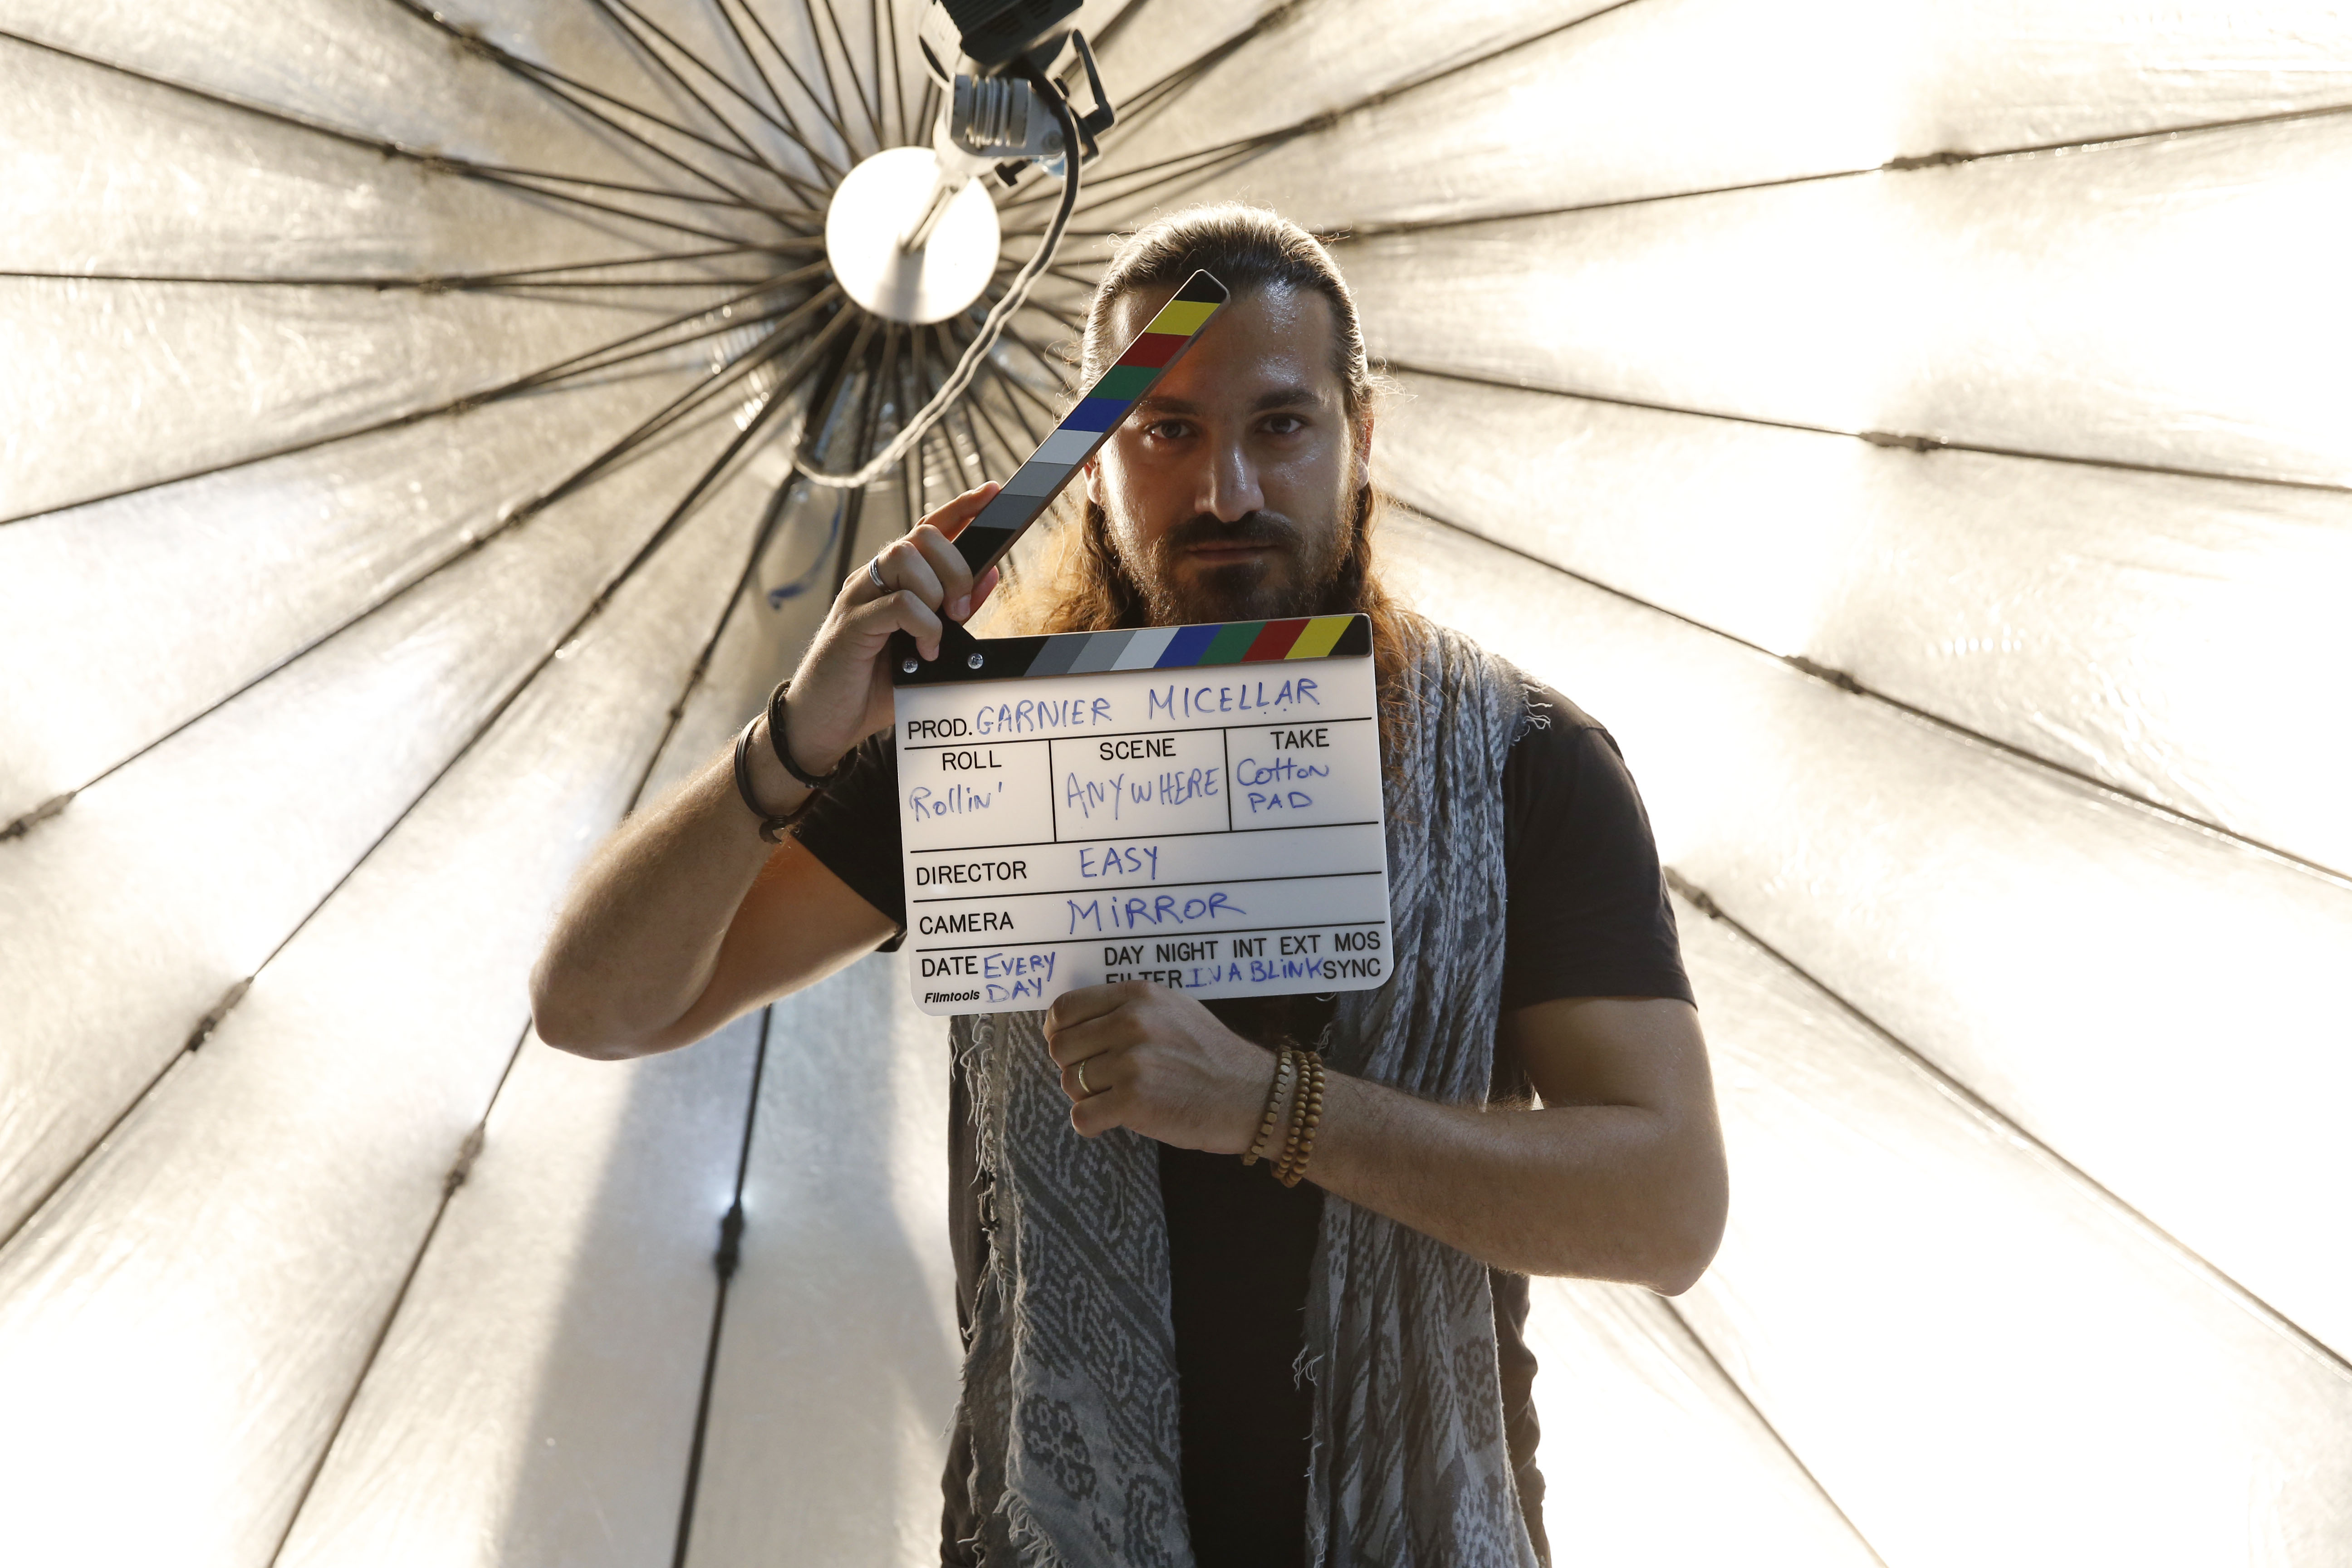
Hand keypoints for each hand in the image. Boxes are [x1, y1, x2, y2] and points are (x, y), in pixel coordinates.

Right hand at [774, 481, 1004, 774]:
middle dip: (955, 566)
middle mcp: (874, 579)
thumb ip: (954, 611)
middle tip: (960, 611)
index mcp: (893, 580)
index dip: (961, 507)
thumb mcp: (928, 645)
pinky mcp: (851, 624)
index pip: (928, 528)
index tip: (993, 492)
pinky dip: (923, 626)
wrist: (827, 722)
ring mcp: (858, 597)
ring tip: (939, 630)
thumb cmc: (874, 683)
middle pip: (921, 536)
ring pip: (905, 558)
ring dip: (936, 592)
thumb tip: (988, 574)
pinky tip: (923, 651)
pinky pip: (898, 604)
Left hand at [1043, 981, 1279, 1151]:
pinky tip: (1117, 1119)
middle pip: (1060, 1048)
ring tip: (1122, 1098)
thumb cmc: (1213, 1057)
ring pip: (1070, 1083)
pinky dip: (1093, 1123)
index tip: (1072, 1048)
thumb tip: (1072, 1022)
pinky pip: (1081, 1116)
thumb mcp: (1174, 1010)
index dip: (1059, 1032)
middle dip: (1074, 1067)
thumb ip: (1127, 1009)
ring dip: (1088, 1097)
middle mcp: (1132, 1022)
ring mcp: (1132, 1061)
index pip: (1064, 1008)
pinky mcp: (1134, 1101)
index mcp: (1138, 996)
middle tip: (1102, 1079)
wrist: (1253, 1095)